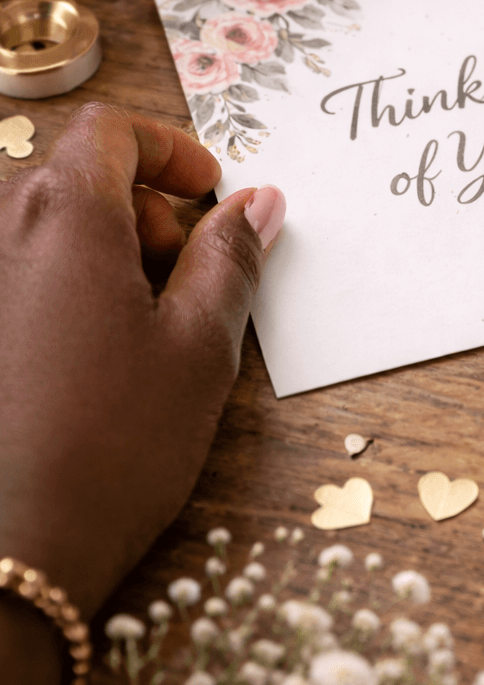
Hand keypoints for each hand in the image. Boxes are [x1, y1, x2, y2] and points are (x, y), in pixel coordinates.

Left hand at [0, 104, 283, 684]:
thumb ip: (229, 258)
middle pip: (73, 177)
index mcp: (62, 213)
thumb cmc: (109, 449)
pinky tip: (80, 361)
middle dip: (139, 208)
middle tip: (184, 275)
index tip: (208, 192)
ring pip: (37, 229)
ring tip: (137, 328)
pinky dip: (53, 288)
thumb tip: (257, 202)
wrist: (6, 554)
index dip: (170, 150)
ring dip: (96, 251)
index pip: (111, 130)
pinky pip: (9, 276)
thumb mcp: (198, 347)